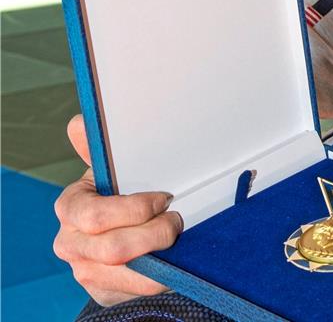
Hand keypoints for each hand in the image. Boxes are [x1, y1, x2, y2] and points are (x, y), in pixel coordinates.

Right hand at [53, 114, 181, 306]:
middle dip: (155, 234)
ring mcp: (86, 271)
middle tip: (177, 220)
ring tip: (179, 238)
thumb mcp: (113, 167)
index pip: (95, 216)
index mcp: (71, 208)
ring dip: (162, 256)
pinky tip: (174, 259)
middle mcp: (71, 243)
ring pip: (130, 273)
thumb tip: (80, 123)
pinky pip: (138, 290)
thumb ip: (99, 145)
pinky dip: (162, 276)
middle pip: (114, 249)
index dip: (135, 209)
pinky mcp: (105, 291)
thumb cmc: (122, 190)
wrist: (123, 224)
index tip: (164, 198)